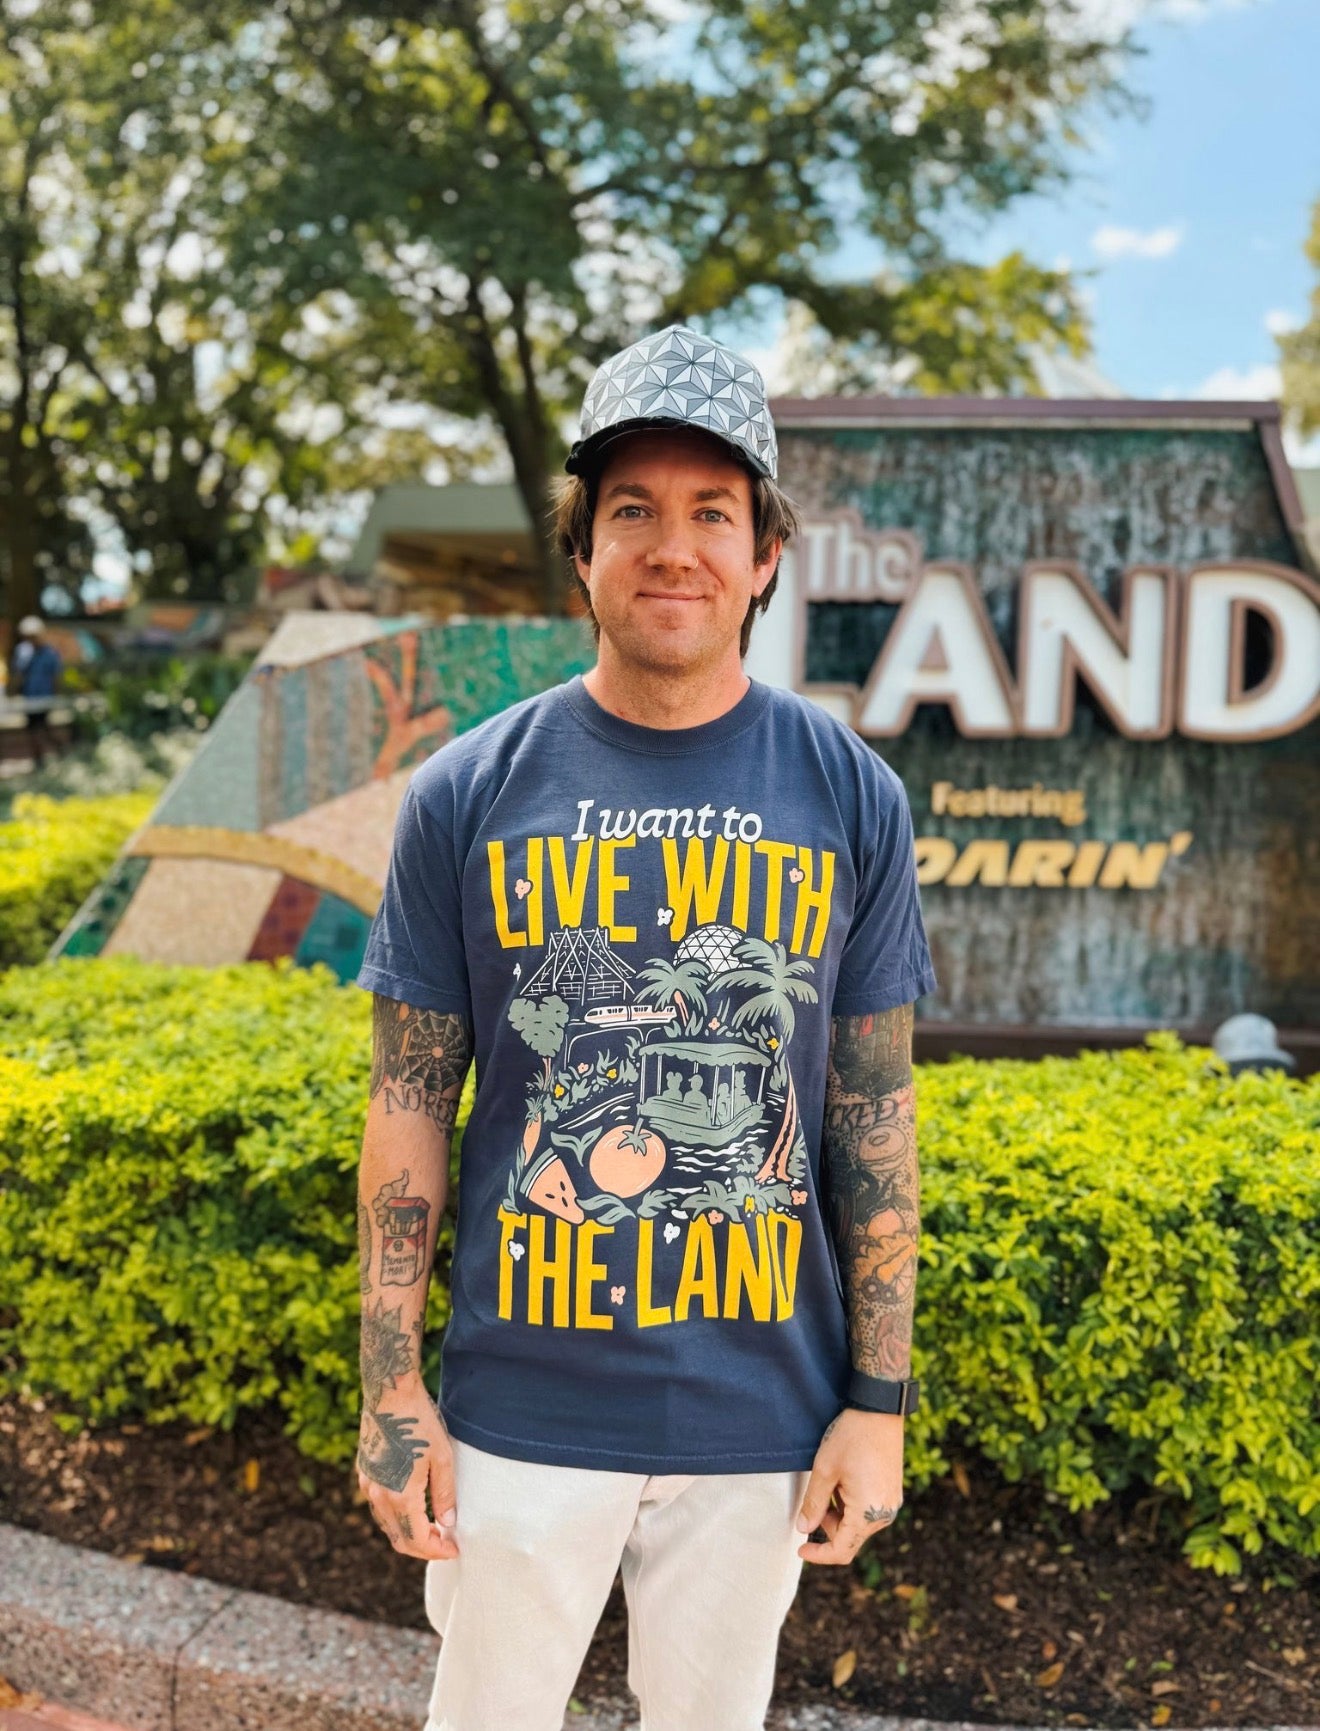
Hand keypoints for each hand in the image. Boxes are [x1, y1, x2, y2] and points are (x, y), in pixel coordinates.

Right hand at [356, 1376, 459, 1561]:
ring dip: (409, 1534)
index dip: (437, 1551)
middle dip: (424, 1548)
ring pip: (388, 1526)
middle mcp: (378, 1497)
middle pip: (400, 1540)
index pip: (418, 1540)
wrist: (390, 1394)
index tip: (455, 1549)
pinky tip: (414, 1509)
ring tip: (433, 1529)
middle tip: (446, 1544)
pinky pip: (379, 1509)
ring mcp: (367, 1486)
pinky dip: (397, 1519)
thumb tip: (447, 1524)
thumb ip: (444, 1495)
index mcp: (400, 1497)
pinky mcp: (364, 1474)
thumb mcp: (442, 1458)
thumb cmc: (420, 1423)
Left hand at [795, 1407, 903, 1564]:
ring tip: (831, 1482)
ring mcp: (891, 1503)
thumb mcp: (825, 1469)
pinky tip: (844, 1481)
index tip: (801, 1549)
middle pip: (850, 1537)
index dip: (819, 1555)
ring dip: (839, 1514)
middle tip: (816, 1495)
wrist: (879, 1410)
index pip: (842, 1550)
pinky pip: (868, 1511)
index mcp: (868, 1513)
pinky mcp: (892, 1492)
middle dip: (827, 1525)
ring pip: (858, 1524)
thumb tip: (803, 1529)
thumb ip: (813, 1504)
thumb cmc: (852, 1436)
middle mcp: (885, 1514)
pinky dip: (851, 1505)